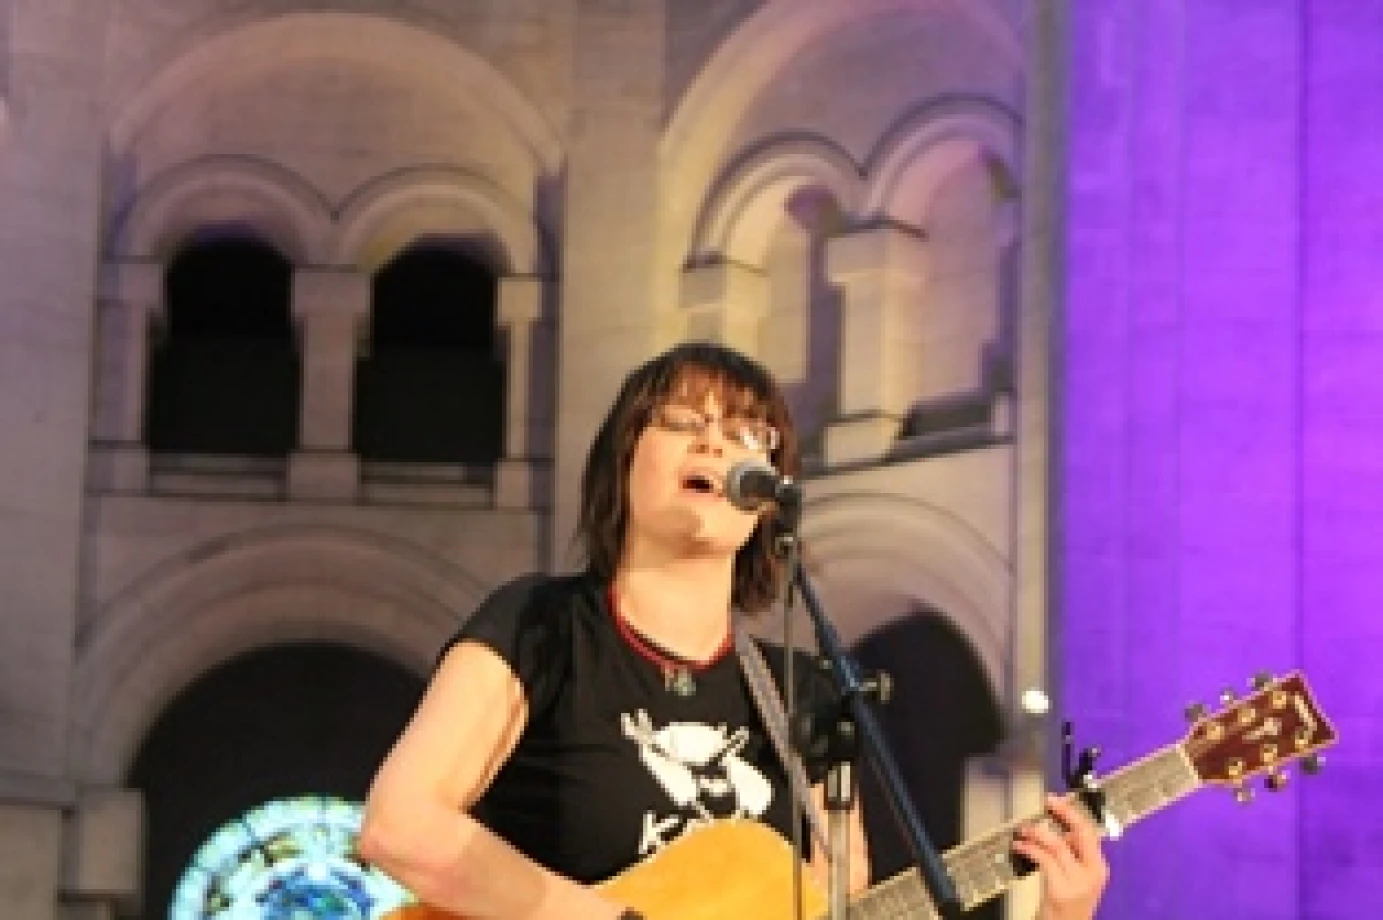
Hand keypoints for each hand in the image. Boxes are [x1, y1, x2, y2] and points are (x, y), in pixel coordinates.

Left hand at [1012, 794, 1108, 919]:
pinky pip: (1044, 860)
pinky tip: (1019, 846)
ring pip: (1058, 845)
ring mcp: (1078, 882)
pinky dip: (1029, 849)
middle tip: (1048, 801)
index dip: (1072, 813)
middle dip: (1065, 813)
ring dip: (1038, 833)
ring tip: (1023, 829)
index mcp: (1099, 866)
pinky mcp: (1061, 890)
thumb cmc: (1068, 900)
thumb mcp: (1076, 874)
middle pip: (1082, 833)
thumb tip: (1058, 828)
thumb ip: (1072, 853)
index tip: (1056, 800)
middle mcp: (1094, 872)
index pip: (1090, 832)